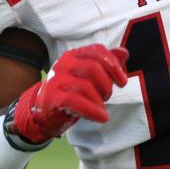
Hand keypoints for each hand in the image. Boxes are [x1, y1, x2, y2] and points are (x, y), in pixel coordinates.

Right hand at [10, 44, 128, 143]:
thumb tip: (123, 53)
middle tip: (107, 96)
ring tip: (101, 109)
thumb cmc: (73, 91)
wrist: (46, 112)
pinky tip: (101, 117)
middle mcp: (63, 63)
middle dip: (106, 84)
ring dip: (99, 100)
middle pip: (93, 68)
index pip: (97, 51)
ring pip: (85, 86)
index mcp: (74, 55)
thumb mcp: (91, 77)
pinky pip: (75, 102)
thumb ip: (107, 63)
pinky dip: (92, 111)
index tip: (122, 82)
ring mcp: (56, 80)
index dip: (114, 65)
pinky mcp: (51, 97)